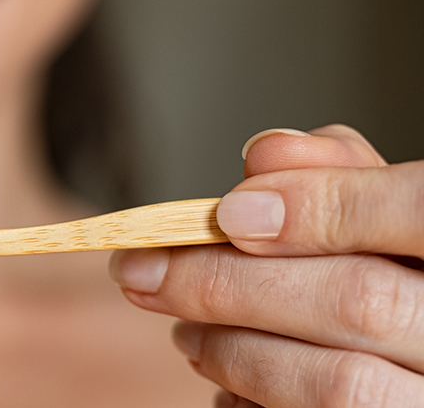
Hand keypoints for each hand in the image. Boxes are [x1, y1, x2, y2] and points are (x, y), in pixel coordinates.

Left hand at [109, 125, 423, 406]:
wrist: (413, 362)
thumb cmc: (400, 282)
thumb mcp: (386, 222)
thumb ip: (339, 180)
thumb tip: (264, 155)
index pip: (421, 210)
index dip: (323, 206)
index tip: (229, 214)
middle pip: (358, 301)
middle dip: (230, 282)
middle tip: (144, 272)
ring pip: (340, 383)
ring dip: (234, 350)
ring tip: (186, 335)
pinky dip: (252, 401)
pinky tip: (228, 383)